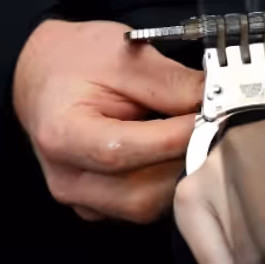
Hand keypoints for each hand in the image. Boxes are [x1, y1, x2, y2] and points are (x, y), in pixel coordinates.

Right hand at [14, 19, 203, 222]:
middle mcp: (67, 178)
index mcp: (61, 135)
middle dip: (185, 163)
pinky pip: (146, 209)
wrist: (45, 76)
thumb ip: (171, 81)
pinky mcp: (100, 208)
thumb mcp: (122, 54)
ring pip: (149, 207)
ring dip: (182, 177)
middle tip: (216, 131)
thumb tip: (219, 102)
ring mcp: (83, 200)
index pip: (124, 151)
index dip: (175, 139)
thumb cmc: (76, 61)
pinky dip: (170, 185)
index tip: (212, 119)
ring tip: (198, 140)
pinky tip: (178, 155)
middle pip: (141, 194)